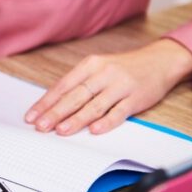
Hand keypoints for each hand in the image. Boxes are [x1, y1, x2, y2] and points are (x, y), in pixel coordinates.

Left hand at [24, 39, 191, 134]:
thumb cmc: (123, 67)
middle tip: (41, 126)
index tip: (32, 115)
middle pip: (76, 95)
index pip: (64, 85)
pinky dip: (106, 122)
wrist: (158, 60)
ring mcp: (120, 86)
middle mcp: (104, 73)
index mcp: (90, 64)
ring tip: (61, 130)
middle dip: (55, 112)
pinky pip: (119, 111)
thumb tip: (54, 104)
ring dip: (76, 119)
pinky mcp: (136, 98)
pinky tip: (94, 130)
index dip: (47, 101)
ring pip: (95, 105)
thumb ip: (80, 84)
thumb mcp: (99, 68)